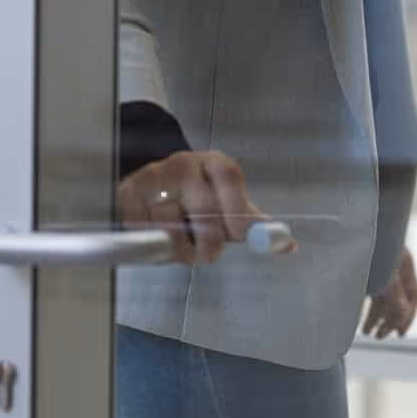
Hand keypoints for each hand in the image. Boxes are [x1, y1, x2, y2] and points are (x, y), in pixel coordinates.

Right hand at [118, 150, 273, 264]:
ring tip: (183, 248)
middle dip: (209, 242)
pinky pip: (143, 232)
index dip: (236, 214)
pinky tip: (161, 241)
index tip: (237, 237)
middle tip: (208, 255)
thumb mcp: (229, 206)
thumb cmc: (200, 199)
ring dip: (180, 250)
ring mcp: (154, 175)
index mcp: (216, 162)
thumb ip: (254, 225)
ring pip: (171, 227)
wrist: (157, 186)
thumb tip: (287, 245)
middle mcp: (184, 163)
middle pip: (203, 210)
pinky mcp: (129, 193)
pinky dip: (153, 247)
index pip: (231, 182)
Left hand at [363, 251, 416, 338]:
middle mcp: (394, 266)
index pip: (414, 296)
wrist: (346, 228)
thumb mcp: (385, 276)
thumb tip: (403, 318)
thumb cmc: (371, 247)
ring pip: (382, 296)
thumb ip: (396, 298)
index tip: (400, 334)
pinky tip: (359, 318)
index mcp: (405, 264)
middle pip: (398, 298)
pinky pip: (370, 291)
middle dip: (389, 320)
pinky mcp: (364, 268)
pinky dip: (366, 306)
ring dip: (376, 316)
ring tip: (366, 333)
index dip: (408, 317)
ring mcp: (380, 267)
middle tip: (379, 337)